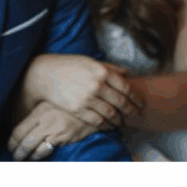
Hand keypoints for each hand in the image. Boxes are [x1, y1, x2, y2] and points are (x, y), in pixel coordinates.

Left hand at [8, 101, 95, 160]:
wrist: (94, 108)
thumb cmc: (71, 109)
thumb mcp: (53, 107)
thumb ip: (40, 118)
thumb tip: (27, 132)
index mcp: (39, 111)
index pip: (19, 130)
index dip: (12, 142)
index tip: (11, 147)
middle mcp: (44, 120)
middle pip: (24, 141)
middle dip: (17, 152)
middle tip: (15, 157)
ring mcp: (54, 129)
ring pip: (33, 148)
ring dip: (27, 156)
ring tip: (24, 160)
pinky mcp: (64, 137)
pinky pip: (47, 150)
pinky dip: (39, 156)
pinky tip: (37, 158)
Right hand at [24, 54, 144, 129]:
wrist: (45, 74)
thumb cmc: (68, 65)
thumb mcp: (89, 61)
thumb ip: (109, 67)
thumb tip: (127, 73)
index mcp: (102, 71)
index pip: (126, 87)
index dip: (135, 97)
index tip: (140, 102)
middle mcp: (97, 85)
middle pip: (121, 102)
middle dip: (131, 110)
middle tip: (136, 115)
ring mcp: (87, 98)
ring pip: (111, 114)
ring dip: (119, 120)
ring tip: (122, 122)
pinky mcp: (78, 109)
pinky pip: (97, 121)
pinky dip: (106, 125)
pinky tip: (109, 125)